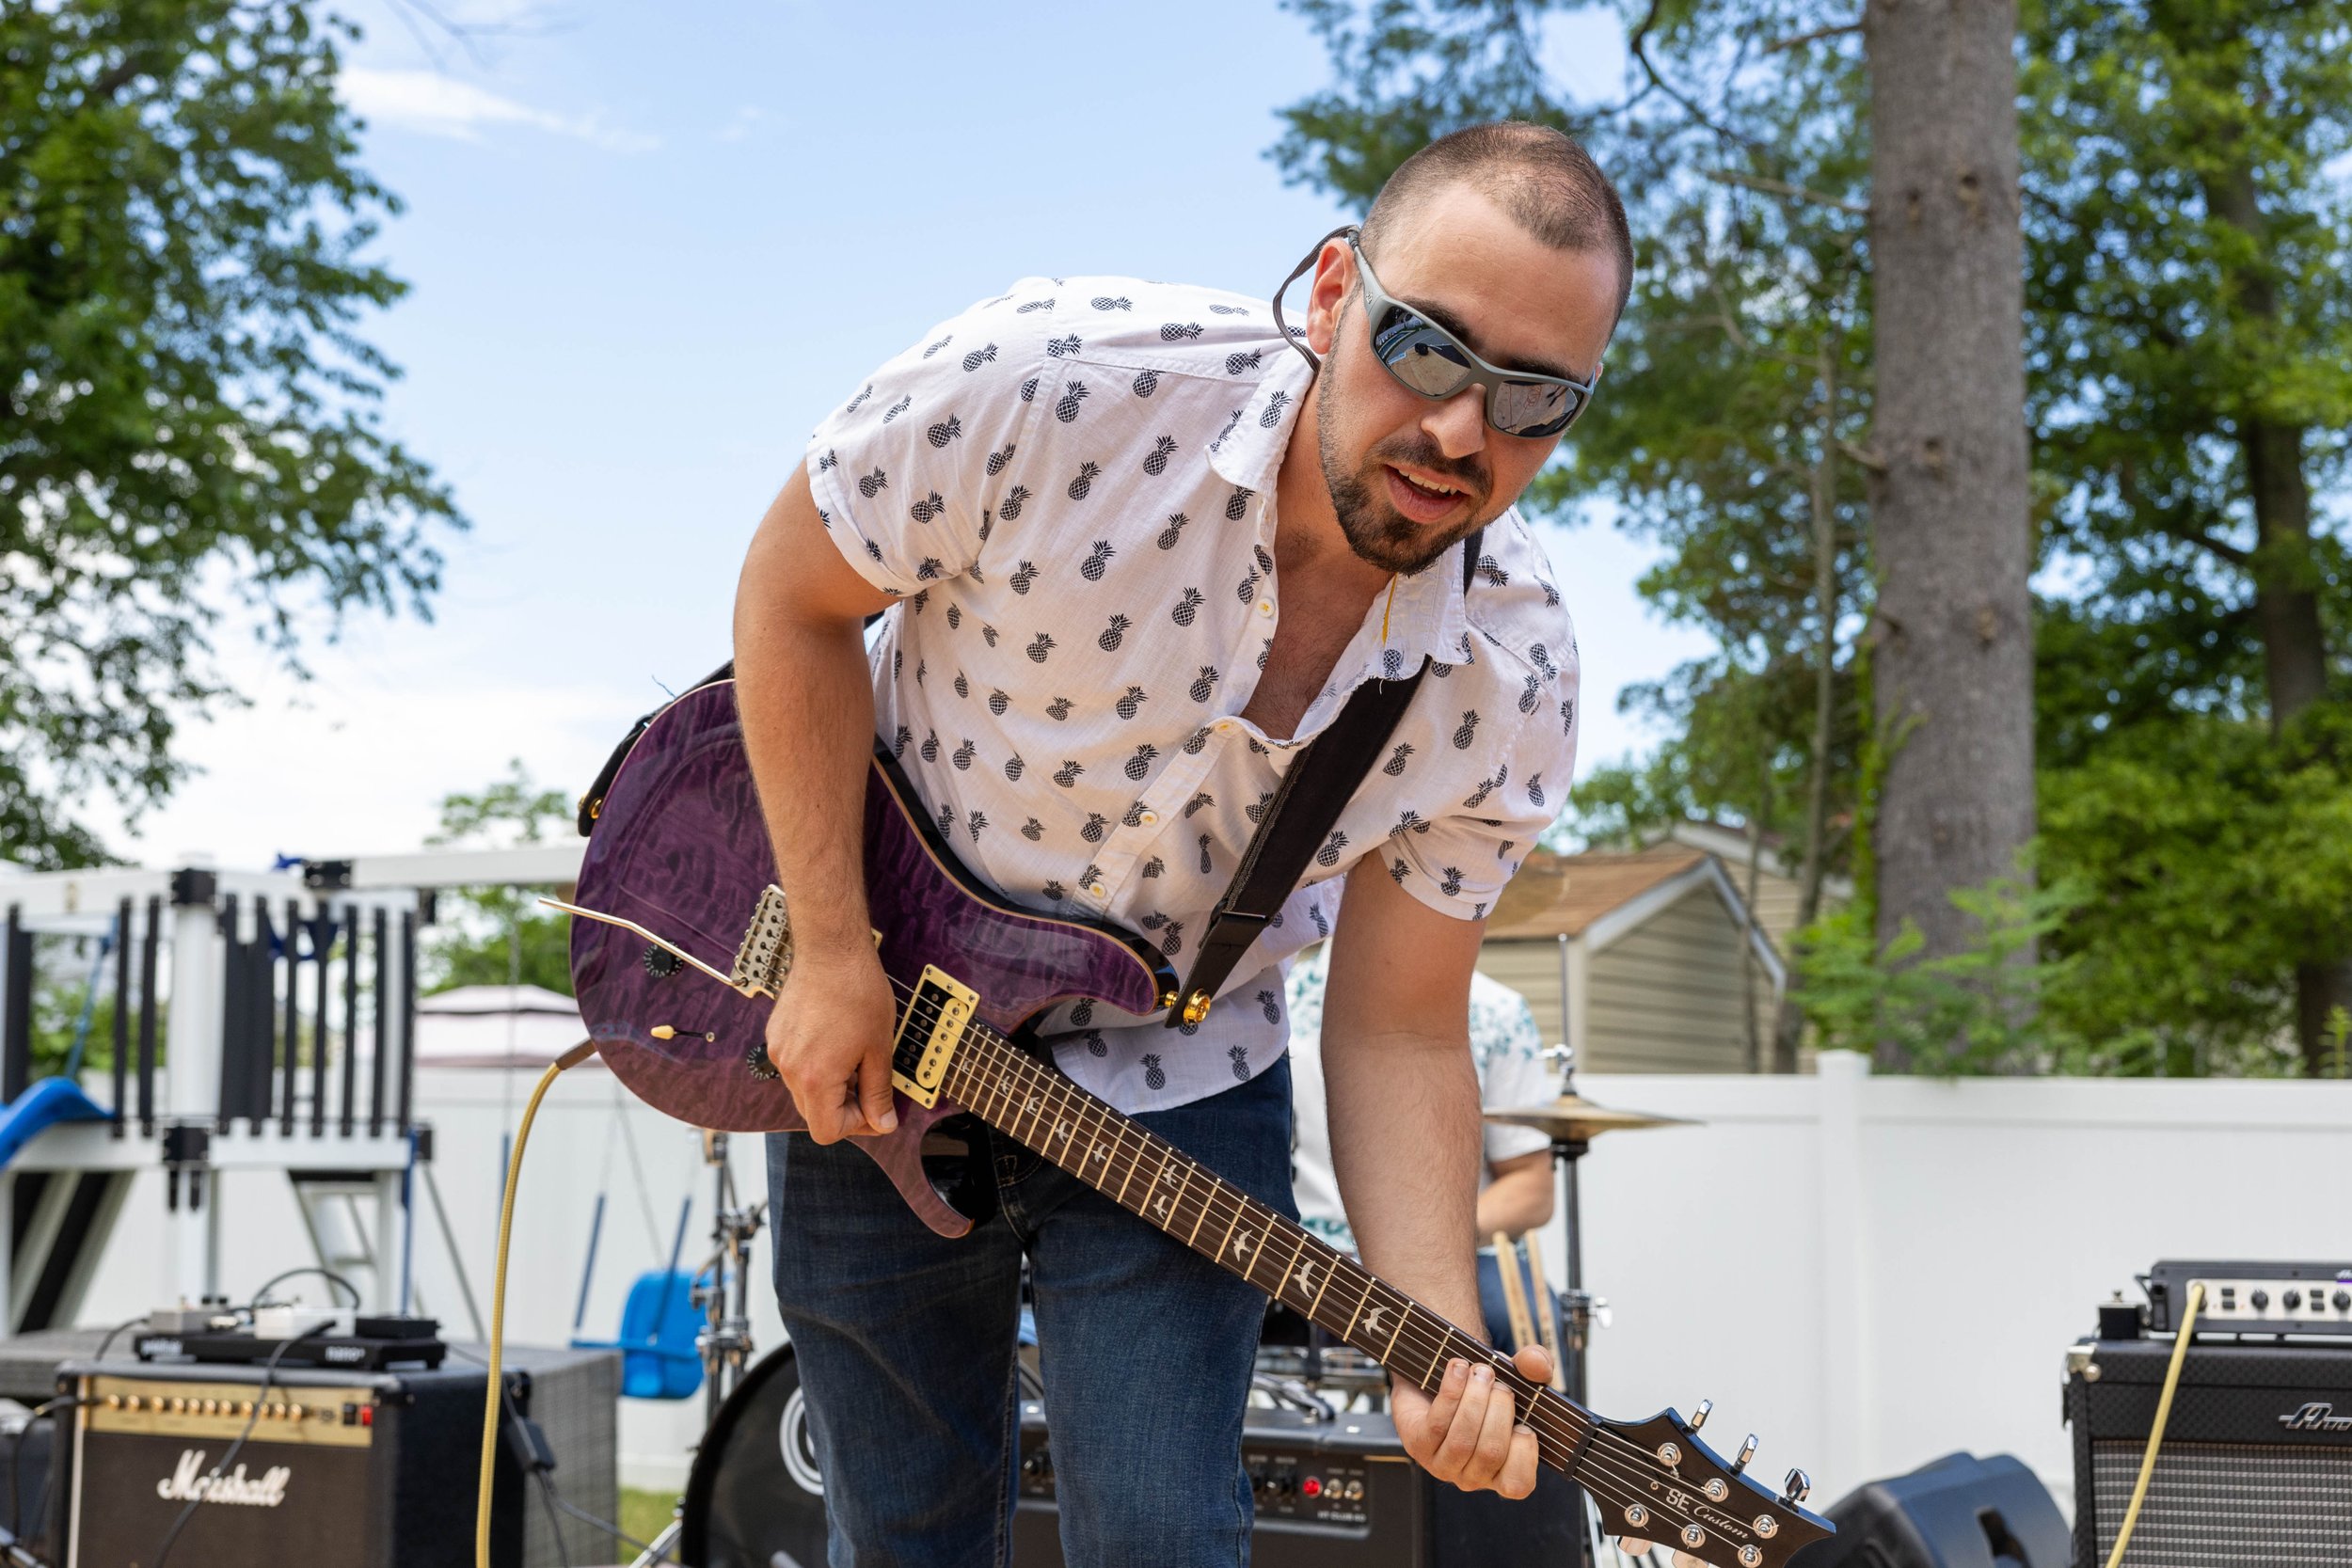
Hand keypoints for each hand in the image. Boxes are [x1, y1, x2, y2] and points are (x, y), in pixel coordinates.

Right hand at [764, 939, 901, 1142]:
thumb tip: (883, 1123)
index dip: (855, 1125)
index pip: (826, 1130)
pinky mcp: (776, 1034)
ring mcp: (779, 1050)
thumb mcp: (878, 1048)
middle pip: (813, 1113)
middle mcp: (789, 1068)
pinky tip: (836, 1042)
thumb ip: (878, 1092)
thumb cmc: (857, 991)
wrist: (831, 950)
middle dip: (843, 1107)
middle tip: (869, 1084)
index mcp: (815, 1077)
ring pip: (803, 1090)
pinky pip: (794, 1066)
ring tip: (853, 1056)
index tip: (874, 1108)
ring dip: (829, 1086)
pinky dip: (814, 1065)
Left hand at [1390, 1343, 1551, 1496]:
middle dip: (1499, 1410)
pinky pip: (1438, 1423)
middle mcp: (1472, 1476)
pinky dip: (1451, 1392)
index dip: (1524, 1453)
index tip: (1524, 1423)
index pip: (1517, 1484)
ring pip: (1462, 1441)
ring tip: (1480, 1372)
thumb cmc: (1482, 1388)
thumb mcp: (1516, 1374)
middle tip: (1499, 1384)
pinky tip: (1457, 1369)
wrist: (1435, 1378)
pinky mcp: (1418, 1445)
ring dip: (1474, 1400)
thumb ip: (1536, 1365)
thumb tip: (1537, 1364)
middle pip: (1491, 1453)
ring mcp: (1443, 1464)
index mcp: (1502, 1471)